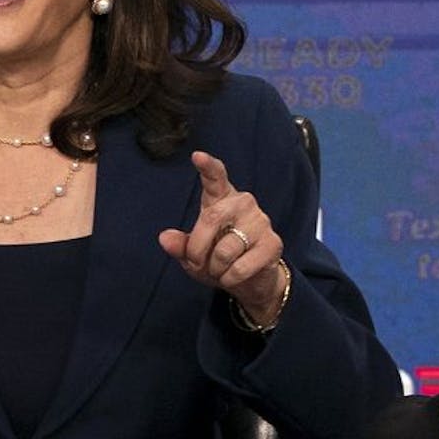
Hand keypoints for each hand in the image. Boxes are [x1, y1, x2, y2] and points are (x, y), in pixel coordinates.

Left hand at [158, 150, 286, 324]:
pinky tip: (234, 276)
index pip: (216, 177)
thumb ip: (180, 245)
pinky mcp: (273, 244)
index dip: (207, 166)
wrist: (249, 282)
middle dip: (197, 249)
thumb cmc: (217, 261)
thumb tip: (165, 238)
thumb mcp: (193, 255)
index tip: (197, 156)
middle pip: (211, 218)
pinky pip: (240, 267)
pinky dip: (230, 278)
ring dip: (215, 268)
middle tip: (196, 263)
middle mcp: (243, 203)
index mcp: (221, 198)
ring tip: (220, 269)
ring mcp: (261, 221)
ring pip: (225, 250)